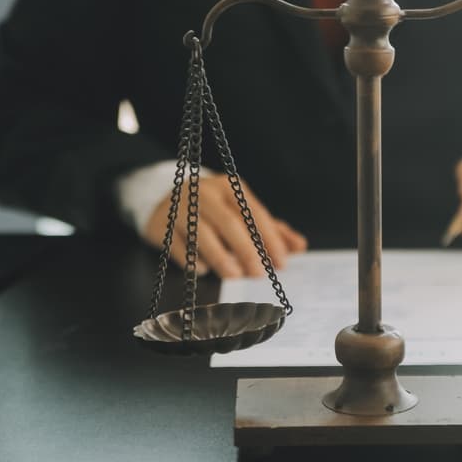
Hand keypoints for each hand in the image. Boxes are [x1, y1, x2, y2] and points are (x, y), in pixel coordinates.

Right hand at [142, 175, 306, 277]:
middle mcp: (205, 193)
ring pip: (202, 233)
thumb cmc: (214, 210)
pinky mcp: (160, 225)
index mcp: (230, 186)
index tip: (282, 262)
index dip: (270, 238)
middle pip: (229, 222)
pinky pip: (178, 245)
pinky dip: (192, 260)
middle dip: (247, 249)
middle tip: (259, 274)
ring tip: (234, 275)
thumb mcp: (242, 212)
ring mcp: (180, 207)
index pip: (254, 212)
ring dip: (220, 257)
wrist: (162, 198)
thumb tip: (300, 246)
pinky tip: (203, 270)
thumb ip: (272, 229)